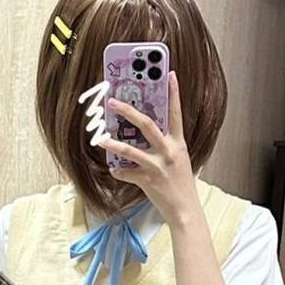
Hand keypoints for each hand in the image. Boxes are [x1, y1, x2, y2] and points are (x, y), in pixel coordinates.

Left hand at [98, 71, 201, 227]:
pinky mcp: (147, 180)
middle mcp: (168, 151)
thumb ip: (166, 145)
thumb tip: (149, 132)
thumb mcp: (179, 159)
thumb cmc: (181, 183)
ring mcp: (157, 166)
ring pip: (130, 150)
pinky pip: (126, 173)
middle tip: (113, 102)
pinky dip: (118, 171)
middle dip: (129, 112)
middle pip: (147, 125)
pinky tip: (114, 170)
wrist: (185, 210)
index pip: (176, 113)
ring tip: (100, 138)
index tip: (169, 74)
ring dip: (113, 143)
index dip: (174, 93)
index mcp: (178, 143)